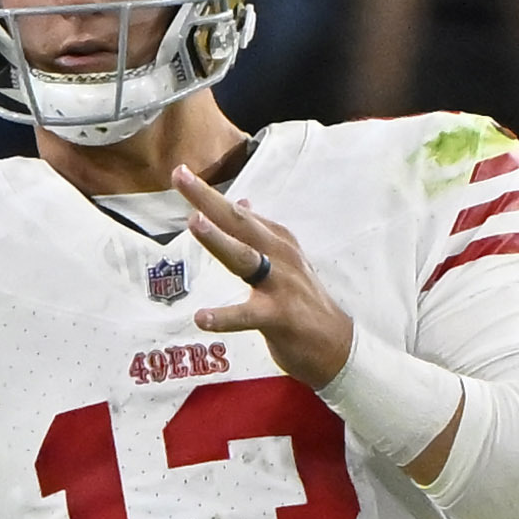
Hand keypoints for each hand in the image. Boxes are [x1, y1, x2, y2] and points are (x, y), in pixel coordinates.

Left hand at [180, 167, 354, 386]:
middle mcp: (279, 256)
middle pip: (239, 223)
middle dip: (209, 200)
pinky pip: (248, 316)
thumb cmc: (303, 302)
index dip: (209, 194)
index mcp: (277, 241)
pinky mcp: (280, 317)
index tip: (181, 172)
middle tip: (181, 177)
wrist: (337, 345)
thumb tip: (241, 203)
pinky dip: (225, 318)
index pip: (238, 213)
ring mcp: (280, 285)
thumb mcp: (284, 259)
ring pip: (245, 258)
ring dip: (219, 240)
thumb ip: (260, 233)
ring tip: (195, 223)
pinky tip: (202, 318)